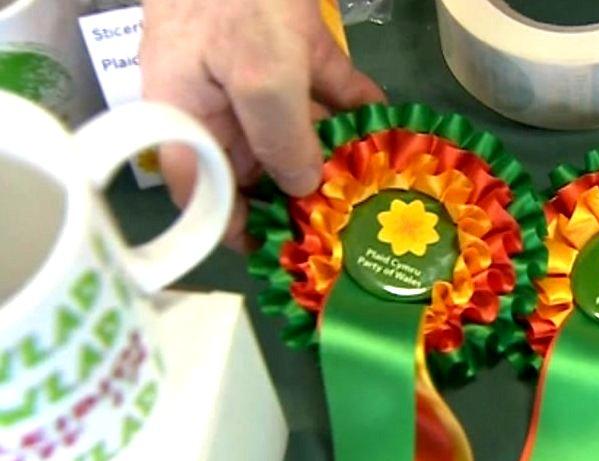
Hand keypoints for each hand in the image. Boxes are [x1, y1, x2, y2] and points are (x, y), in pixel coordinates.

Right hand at [141, 0, 384, 249]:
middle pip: (261, 172)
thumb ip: (280, 139)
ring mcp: (262, 79)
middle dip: (305, 198)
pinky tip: (394, 133)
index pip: (202, 196)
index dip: (237, 230)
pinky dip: (358, 110)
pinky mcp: (300, 50)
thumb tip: (304, 187)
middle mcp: (222, 109)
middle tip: (354, 230)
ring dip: (340, 158)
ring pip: (302, 134)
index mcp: (188, 121)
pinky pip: (331, 93)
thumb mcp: (260, 76)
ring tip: (383, 191)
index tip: (285, 255)